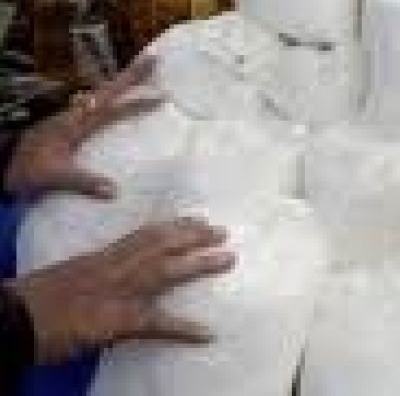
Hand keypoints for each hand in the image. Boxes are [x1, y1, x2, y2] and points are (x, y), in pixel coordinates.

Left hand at [4, 57, 159, 199]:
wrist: (0, 166)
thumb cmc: (25, 171)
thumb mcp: (53, 177)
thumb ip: (83, 182)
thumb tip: (115, 190)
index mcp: (75, 124)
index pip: (112, 107)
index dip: (136, 99)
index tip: (160, 91)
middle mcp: (74, 116)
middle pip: (107, 90)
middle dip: (131, 75)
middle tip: (153, 58)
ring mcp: (69, 118)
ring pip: (100, 94)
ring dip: (120, 83)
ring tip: (139, 74)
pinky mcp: (65, 126)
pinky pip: (93, 105)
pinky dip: (109, 98)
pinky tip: (113, 101)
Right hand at [10, 218, 234, 363]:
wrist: (13, 319)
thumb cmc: (31, 302)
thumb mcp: (66, 278)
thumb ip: (92, 275)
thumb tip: (108, 278)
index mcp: (99, 259)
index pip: (142, 235)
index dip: (172, 226)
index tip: (196, 217)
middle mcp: (111, 269)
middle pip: (160, 246)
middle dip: (193, 237)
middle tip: (223, 231)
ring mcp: (115, 293)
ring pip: (165, 272)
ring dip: (200, 265)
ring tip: (229, 259)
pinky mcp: (114, 321)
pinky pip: (155, 324)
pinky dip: (182, 329)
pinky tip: (206, 332)